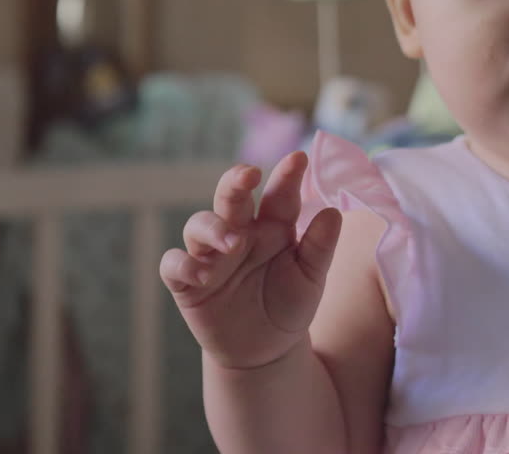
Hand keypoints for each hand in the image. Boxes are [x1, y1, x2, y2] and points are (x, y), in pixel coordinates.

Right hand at [159, 152, 342, 369]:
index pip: (278, 194)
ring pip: (198, 225)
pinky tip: (203, 274)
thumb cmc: (290, 303)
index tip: (299, 159)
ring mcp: (210, 255)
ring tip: (233, 243)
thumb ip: (320, 246)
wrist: (266, 350)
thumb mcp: (311, 277)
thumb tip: (333, 212)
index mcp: (273, 226)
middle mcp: (239, 233)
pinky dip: (183, 265)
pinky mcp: (188, 282)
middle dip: (235, 181)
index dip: (286, 175)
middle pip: (230, 197)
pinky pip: (174, 264)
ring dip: (212, 228)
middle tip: (248, 174)